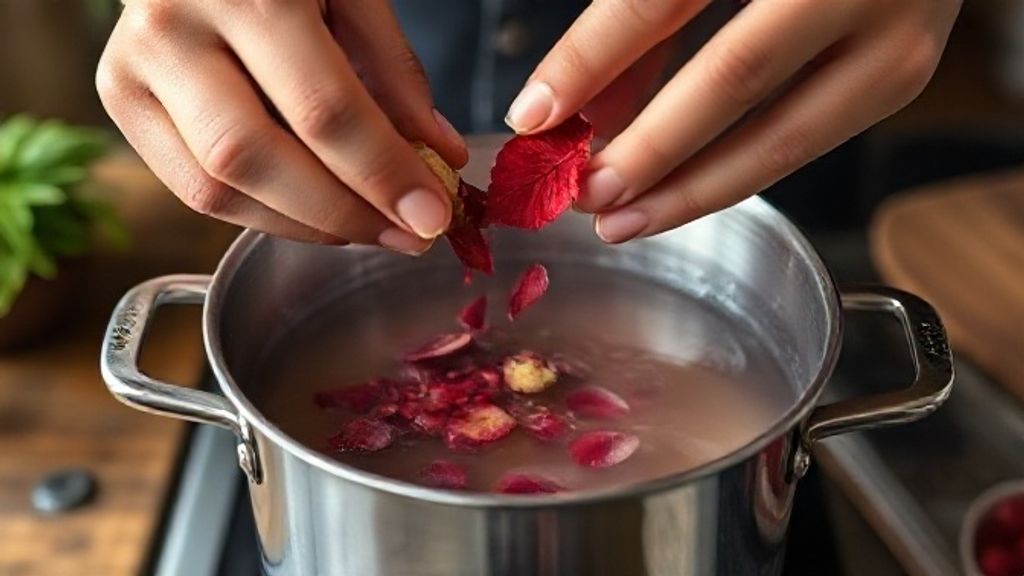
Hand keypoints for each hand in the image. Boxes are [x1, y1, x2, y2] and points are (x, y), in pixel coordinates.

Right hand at [97, 0, 466, 253]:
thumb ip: (394, 71)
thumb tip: (438, 157)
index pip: (322, 109)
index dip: (383, 174)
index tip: (432, 214)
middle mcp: (174, 28)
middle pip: (256, 158)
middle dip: (344, 214)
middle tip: (406, 234)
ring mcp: (133, 65)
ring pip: (216, 188)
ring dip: (305, 227)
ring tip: (369, 227)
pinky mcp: (121, 98)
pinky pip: (193, 188)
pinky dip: (262, 214)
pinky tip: (315, 213)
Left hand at [507, 0, 960, 241]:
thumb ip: (645, 12)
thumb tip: (589, 106)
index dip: (591, 58)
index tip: (534, 114)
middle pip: (735, 78)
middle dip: (647, 151)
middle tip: (584, 194)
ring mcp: (900, 32)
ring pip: (783, 134)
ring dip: (692, 187)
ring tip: (622, 219)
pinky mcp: (905, 74)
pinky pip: (806, 138)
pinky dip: (735, 167)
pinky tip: (680, 189)